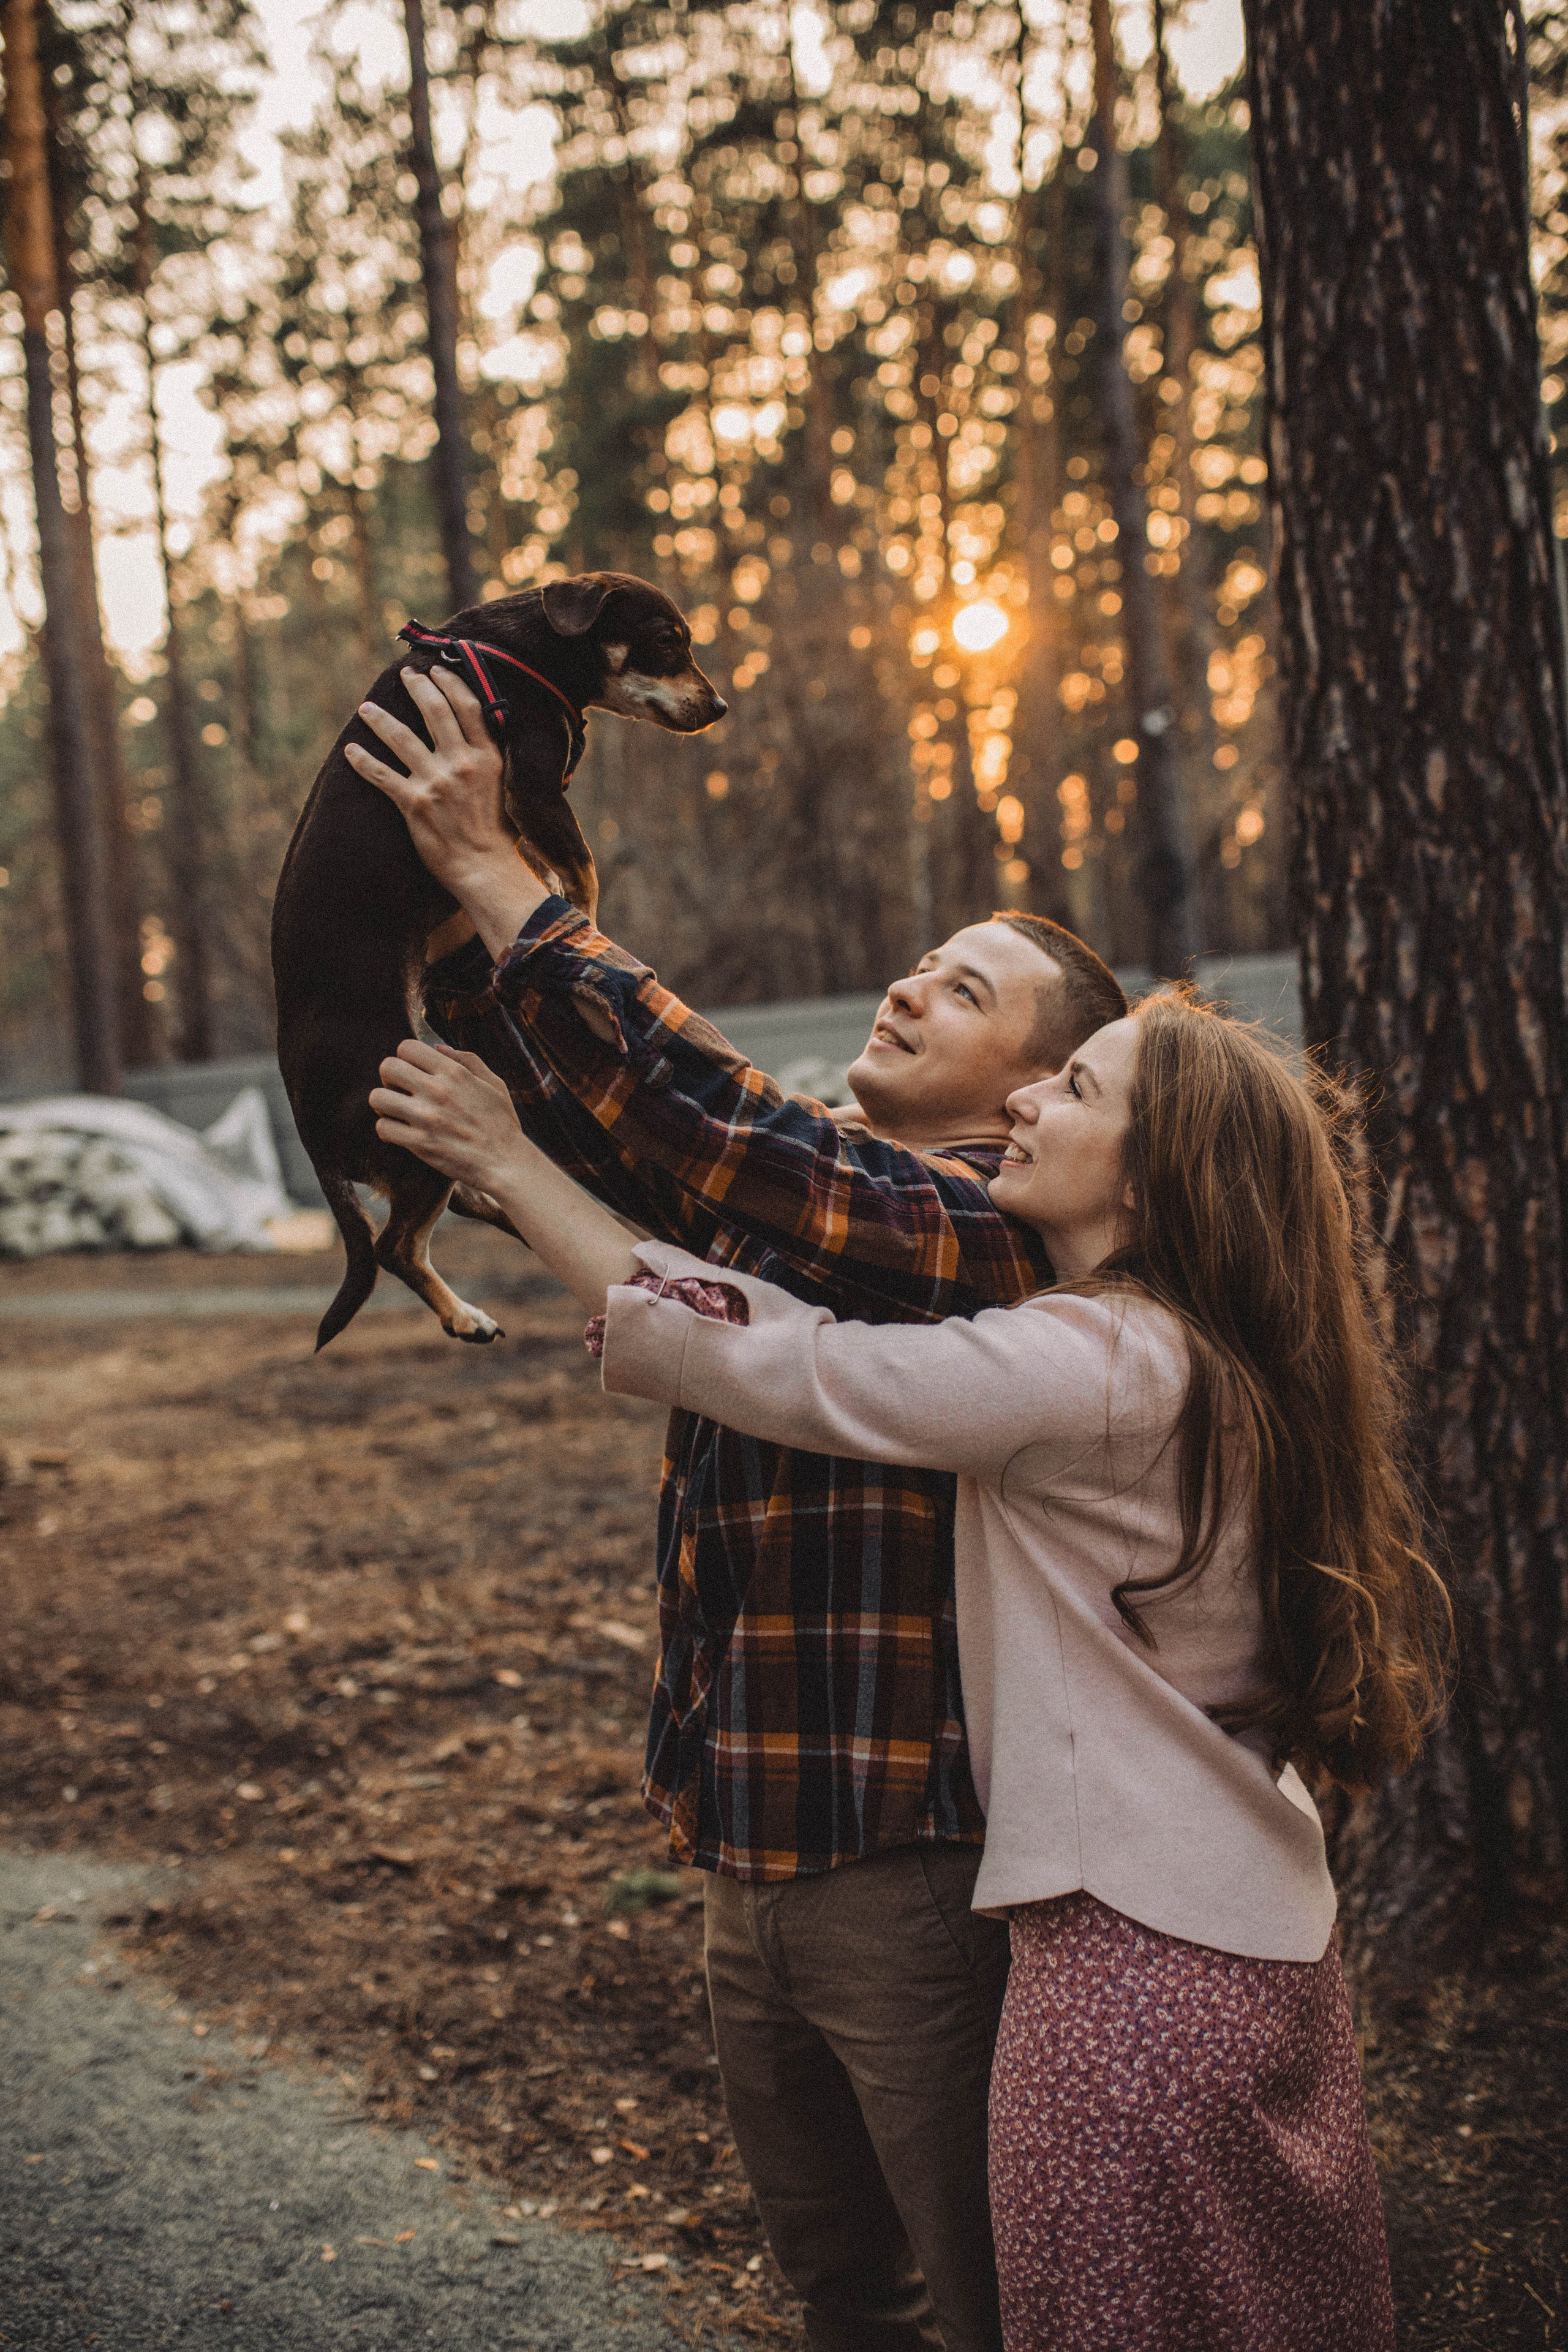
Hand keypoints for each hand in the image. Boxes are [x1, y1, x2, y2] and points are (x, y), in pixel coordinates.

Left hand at [344, 666, 514, 896]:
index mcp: (488, 758)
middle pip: (435, 712)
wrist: (485, 869)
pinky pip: (382, 775)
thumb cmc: (497, 834)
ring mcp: (436, 782)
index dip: (450, 683)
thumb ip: (489, 758)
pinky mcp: (414, 804)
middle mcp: (462, 764)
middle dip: (417, 687)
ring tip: (366, 708)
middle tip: (405, 675)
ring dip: (380, 719)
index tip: (436, 670)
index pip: (467, 707)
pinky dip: (363, 761)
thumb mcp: (503, 787)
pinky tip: (350, 751)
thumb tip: (478, 733)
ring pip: (402, 737)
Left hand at [369, 1038, 524, 1189]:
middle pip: (387, 1067)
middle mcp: (437, 1090)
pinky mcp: (419, 1143)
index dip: (405, 1058)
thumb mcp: (494, 1083)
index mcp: (454, 1072)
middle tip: (401, 1092)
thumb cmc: (502, 1123)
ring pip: (377, 1097)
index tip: (413, 1072)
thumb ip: (468, 1060)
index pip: (406, 1047)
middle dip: (389, 1078)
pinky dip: (387, 1130)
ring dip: (384, 1104)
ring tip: (396, 1112)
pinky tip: (400, 1133)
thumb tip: (437, 1048)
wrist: (507, 1163)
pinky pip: (383, 1128)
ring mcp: (426, 1118)